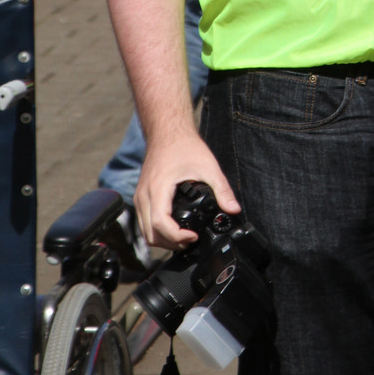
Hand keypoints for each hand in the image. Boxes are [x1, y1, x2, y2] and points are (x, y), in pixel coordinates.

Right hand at [135, 129, 239, 250]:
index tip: (193, 237)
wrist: (167, 132)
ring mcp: (140, 197)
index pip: (160, 224)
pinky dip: (157, 230)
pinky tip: (174, 228)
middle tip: (190, 240)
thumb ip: (222, 190)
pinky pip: (144, 221)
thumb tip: (233, 209)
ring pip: (145, 231)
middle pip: (150, 234)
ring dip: (163, 239)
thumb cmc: (183, 146)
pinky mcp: (141, 196)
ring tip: (184, 237)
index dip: (177, 237)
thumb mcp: (208, 167)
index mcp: (158, 189)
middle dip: (171, 243)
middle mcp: (144, 196)